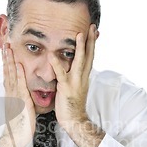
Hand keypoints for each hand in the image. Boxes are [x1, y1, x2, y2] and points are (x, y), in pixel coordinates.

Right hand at [0, 43, 35, 146]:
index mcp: (11, 94)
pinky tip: (19, 65)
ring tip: (8, 49)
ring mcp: (14, 96)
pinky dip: (18, 74)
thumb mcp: (21, 109)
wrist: (16, 137)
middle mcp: (10, 93)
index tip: (7, 52)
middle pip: (7, 71)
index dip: (8, 63)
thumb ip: (22, 99)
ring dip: (10, 61)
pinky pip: (19, 85)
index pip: (9, 75)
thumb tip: (24, 94)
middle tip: (5, 44)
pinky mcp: (20, 100)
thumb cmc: (20, 125)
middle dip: (6, 58)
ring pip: (11, 75)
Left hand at [49, 24, 103, 146]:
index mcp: (84, 76)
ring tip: (79, 34)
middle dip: (91, 41)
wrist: (74, 120)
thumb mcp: (75, 86)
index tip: (94, 31)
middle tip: (93, 27)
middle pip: (89, 55)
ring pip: (79, 61)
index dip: (92, 43)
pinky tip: (52, 55)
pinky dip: (56, 64)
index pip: (90, 56)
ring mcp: (75, 82)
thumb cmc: (72, 104)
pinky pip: (61, 74)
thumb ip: (75, 74)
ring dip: (80, 48)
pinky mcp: (66, 88)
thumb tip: (73, 65)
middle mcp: (82, 77)